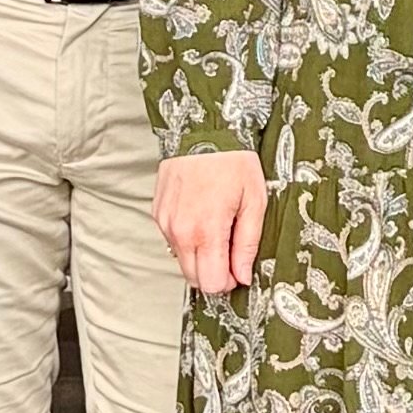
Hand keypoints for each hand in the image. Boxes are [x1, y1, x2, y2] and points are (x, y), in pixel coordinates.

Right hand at [157, 153, 268, 296]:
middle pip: (194, 278)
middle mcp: (180, 231)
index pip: (211, 284)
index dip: (227, 282)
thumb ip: (248, 244)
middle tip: (230, 252)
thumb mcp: (255, 201)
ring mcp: (166, 222)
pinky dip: (188, 239)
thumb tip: (242, 275)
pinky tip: (202, 217)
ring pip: (182, 261)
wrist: (203, 129)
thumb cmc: (233, 161)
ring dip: (200, 256)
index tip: (237, 270)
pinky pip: (173, 241)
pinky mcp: (158, 213)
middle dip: (213, 273)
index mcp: (206, 230)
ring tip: (217, 228)